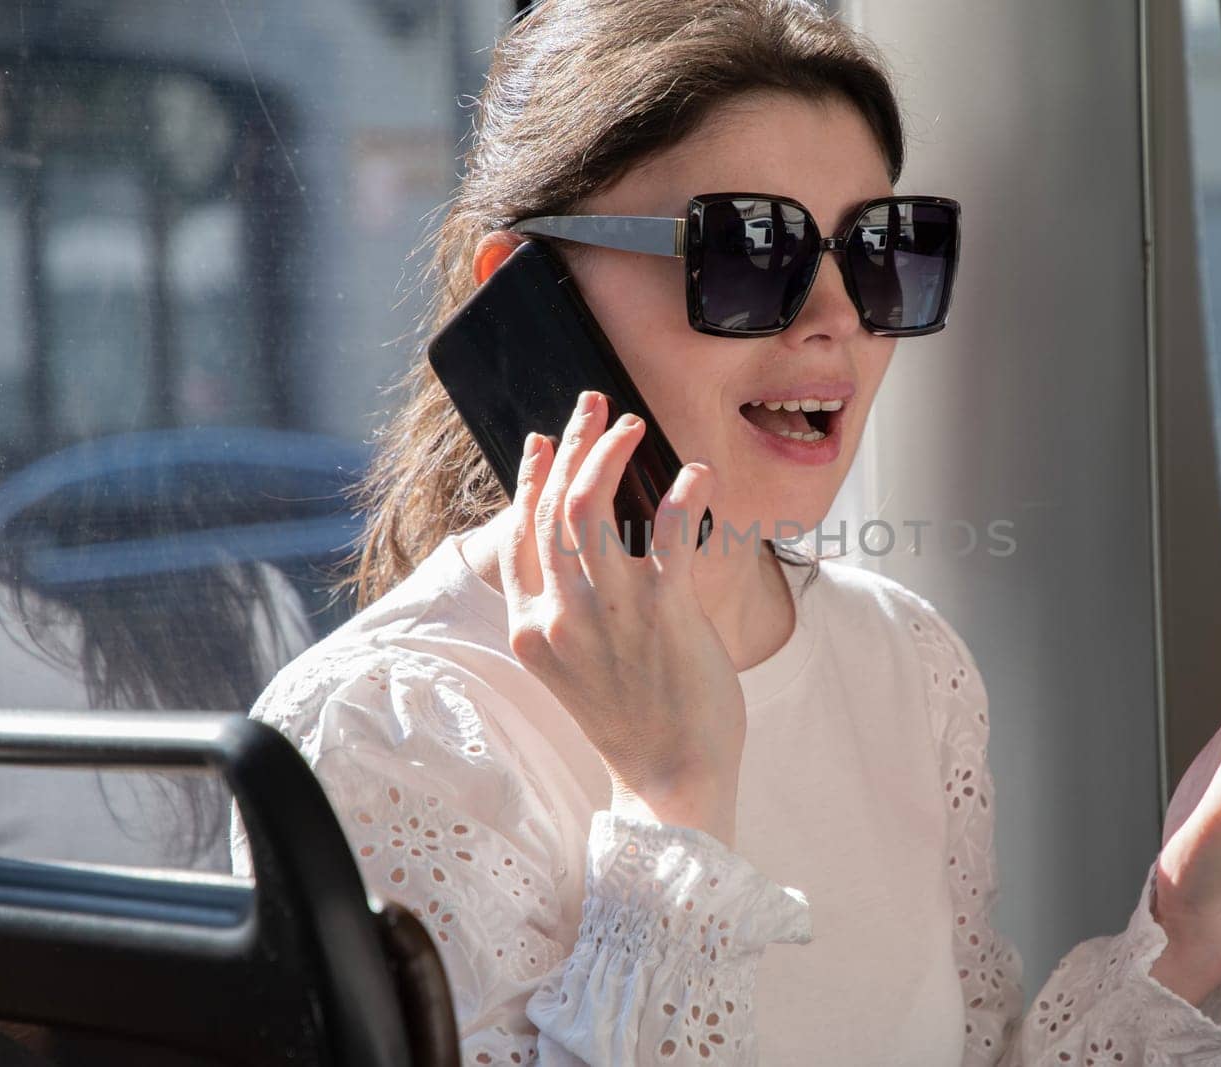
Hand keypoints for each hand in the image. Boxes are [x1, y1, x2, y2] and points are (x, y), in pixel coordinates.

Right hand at [492, 389, 743, 845]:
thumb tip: (588, 545)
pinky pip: (668, 532)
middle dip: (573, 443)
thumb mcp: (575, 666)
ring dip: (610, 452)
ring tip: (633, 425)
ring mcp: (608, 612)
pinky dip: (683, 493)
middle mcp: (559, 615)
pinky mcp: (663, 612)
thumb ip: (570, 608)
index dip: (532, 477)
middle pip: (553, 505)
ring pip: (591, 505)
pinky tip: (699, 473)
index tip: (548, 440)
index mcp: (531, 628)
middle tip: (595, 405)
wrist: (670, 778)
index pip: (521, 533)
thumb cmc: (633, 719)